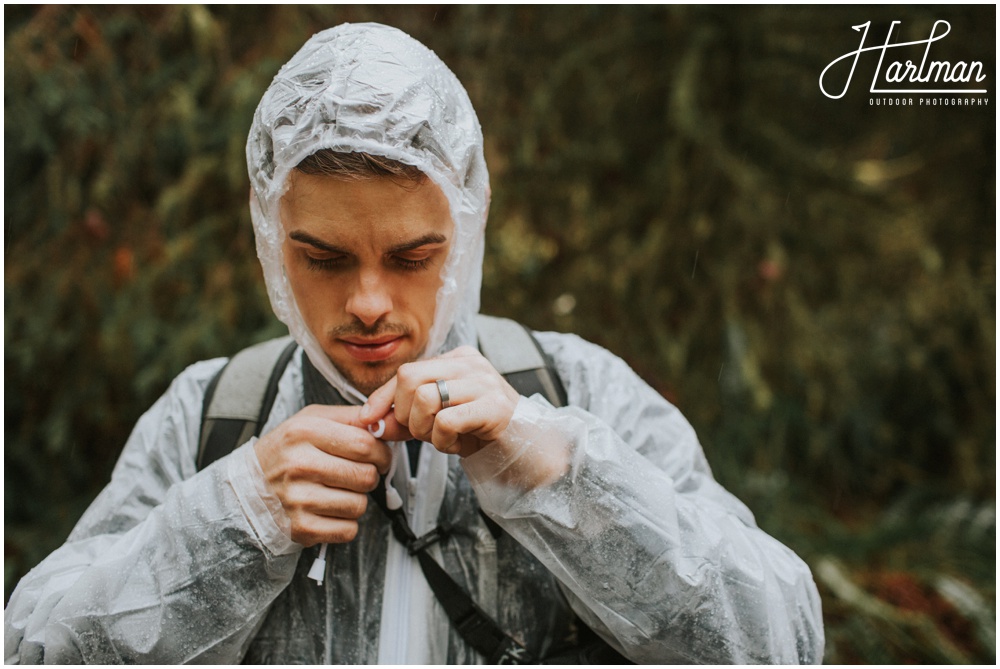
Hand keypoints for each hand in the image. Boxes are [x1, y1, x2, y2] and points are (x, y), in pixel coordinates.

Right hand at [253, 404, 408, 546]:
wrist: (247, 489)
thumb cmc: (285, 452)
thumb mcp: (310, 420)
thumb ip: (349, 417)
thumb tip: (383, 422)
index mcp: (303, 432)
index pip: (365, 444)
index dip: (381, 452)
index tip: (378, 456)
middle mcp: (299, 465)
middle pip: (366, 475)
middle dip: (369, 475)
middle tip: (354, 474)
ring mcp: (299, 499)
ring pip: (359, 504)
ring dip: (355, 499)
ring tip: (335, 491)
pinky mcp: (301, 528)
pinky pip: (348, 529)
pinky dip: (344, 523)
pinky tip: (328, 510)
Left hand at [359, 346, 519, 457]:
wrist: (525, 451)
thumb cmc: (480, 432)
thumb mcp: (437, 421)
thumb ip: (405, 418)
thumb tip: (371, 421)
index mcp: (457, 359)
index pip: (406, 371)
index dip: (383, 397)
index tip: (370, 419)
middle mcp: (471, 363)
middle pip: (410, 378)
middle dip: (405, 415)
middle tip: (425, 434)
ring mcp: (485, 382)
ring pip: (425, 398)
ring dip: (425, 430)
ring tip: (444, 439)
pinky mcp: (495, 407)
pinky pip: (446, 421)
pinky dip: (443, 441)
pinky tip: (458, 444)